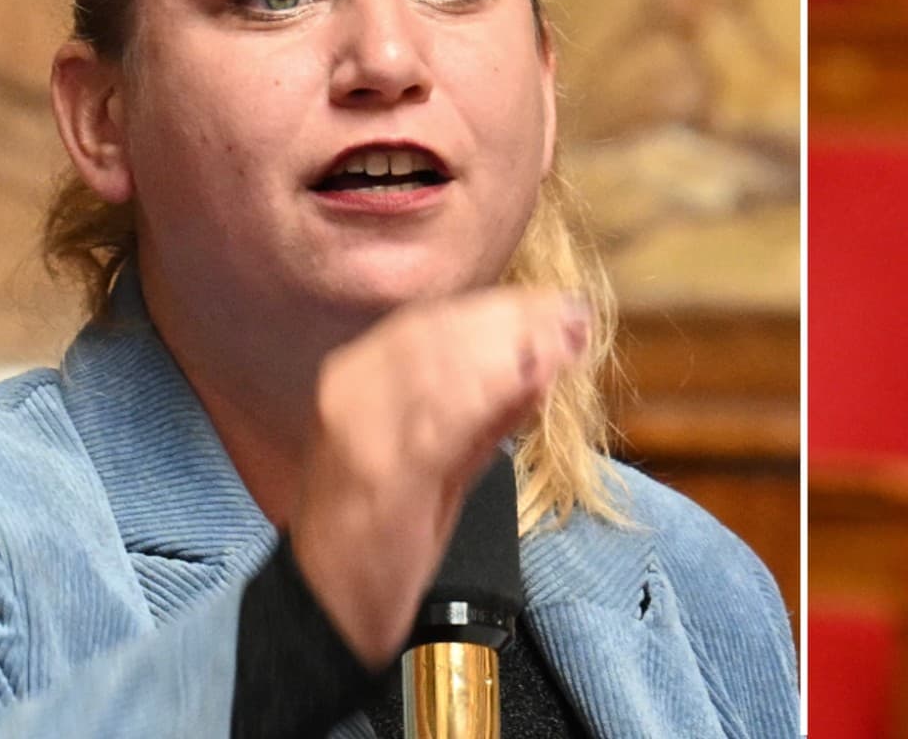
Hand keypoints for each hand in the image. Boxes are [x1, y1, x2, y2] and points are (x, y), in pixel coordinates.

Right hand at [288, 286, 587, 667]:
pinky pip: (441, 420)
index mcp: (355, 376)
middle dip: (516, 320)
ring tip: (566, 343)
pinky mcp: (380, 475)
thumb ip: (486, 407)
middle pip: (439, 332)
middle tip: (576, 318)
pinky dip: (493, 393)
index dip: (502, 307)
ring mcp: (357, 430)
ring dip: (515, 348)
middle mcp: (348, 391)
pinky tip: (535, 382)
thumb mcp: (442, 452)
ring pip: (440, 365)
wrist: (331, 603)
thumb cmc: (383, 525)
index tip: (559, 304)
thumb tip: (545, 359)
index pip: (432, 321)